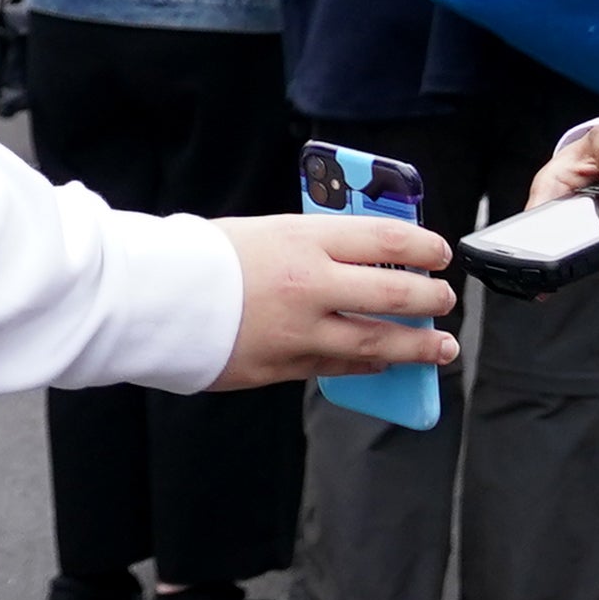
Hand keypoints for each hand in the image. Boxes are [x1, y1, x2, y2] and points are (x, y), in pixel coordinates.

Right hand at [211, 212, 456, 391]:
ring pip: (375, 342)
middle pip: (393, 292)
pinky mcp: (281, 365)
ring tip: (441, 349)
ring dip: (415, 346)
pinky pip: (337, 369)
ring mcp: (298, 330)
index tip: (440, 253)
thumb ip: (310, 244)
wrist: (151, 295)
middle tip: (446, 300)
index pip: (385, 238)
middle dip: (430, 299)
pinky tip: (384, 365)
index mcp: (303, 239)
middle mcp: (310, 284)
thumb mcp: (263, 231)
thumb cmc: (201, 256)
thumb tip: (357, 256)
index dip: (422, 245)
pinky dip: (367, 366)